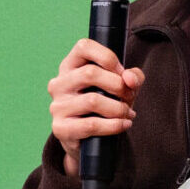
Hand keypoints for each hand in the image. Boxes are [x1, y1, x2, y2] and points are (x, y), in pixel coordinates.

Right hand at [47, 39, 142, 177]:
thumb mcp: (120, 87)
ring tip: (128, 113)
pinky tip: (123, 125)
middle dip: (118, 85)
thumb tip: (130, 79)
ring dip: (118, 108)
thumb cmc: (105, 106)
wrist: (89, 142)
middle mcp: (59, 83)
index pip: (83, 47)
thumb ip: (132, 77)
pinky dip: (113, 125)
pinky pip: (90, 125)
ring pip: (92, 100)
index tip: (123, 73)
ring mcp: (57, 106)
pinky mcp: (61, 128)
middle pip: (90, 73)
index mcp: (70, 66)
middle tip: (130, 96)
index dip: (108, 57)